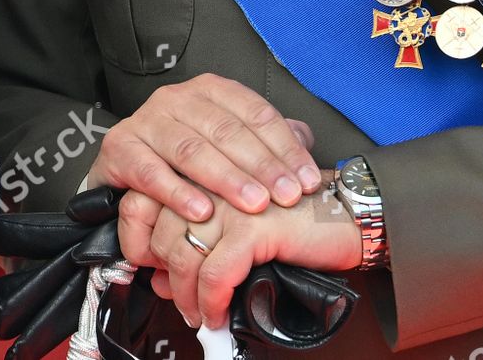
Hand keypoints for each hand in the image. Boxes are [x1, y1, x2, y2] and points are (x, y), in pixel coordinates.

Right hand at [84, 74, 321, 224]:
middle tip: (288, 196)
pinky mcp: (120, 148)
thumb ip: (265, 139)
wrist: (124, 165)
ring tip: (255, 205)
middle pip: (228, 131)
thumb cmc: (185, 155)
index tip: (307, 181)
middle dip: (262, 166)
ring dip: (227, 180)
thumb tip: (306, 141)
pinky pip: (151, 172)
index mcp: (210, 89)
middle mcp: (177, 98)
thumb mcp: (226, 141)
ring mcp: (147, 120)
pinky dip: (177, 193)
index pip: (256, 114)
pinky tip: (201, 213)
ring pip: (193, 150)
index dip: (285, 148)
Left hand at [134, 179, 362, 329]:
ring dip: (186, 295)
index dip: (138, 240)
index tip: (152, 269)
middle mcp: (213, 177)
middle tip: (182, 300)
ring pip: (181, 253)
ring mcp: (231, 199)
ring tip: (199, 312)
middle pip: (160, 230)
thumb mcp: (236, 225)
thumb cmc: (293, 220)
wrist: (344, 216)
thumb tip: (159, 278)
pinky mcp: (252, 226)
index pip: (143, 197)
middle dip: (166, 275)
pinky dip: (210, 302)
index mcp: (206, 169)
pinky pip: (213, 273)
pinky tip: (217, 313)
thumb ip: (197, 238)